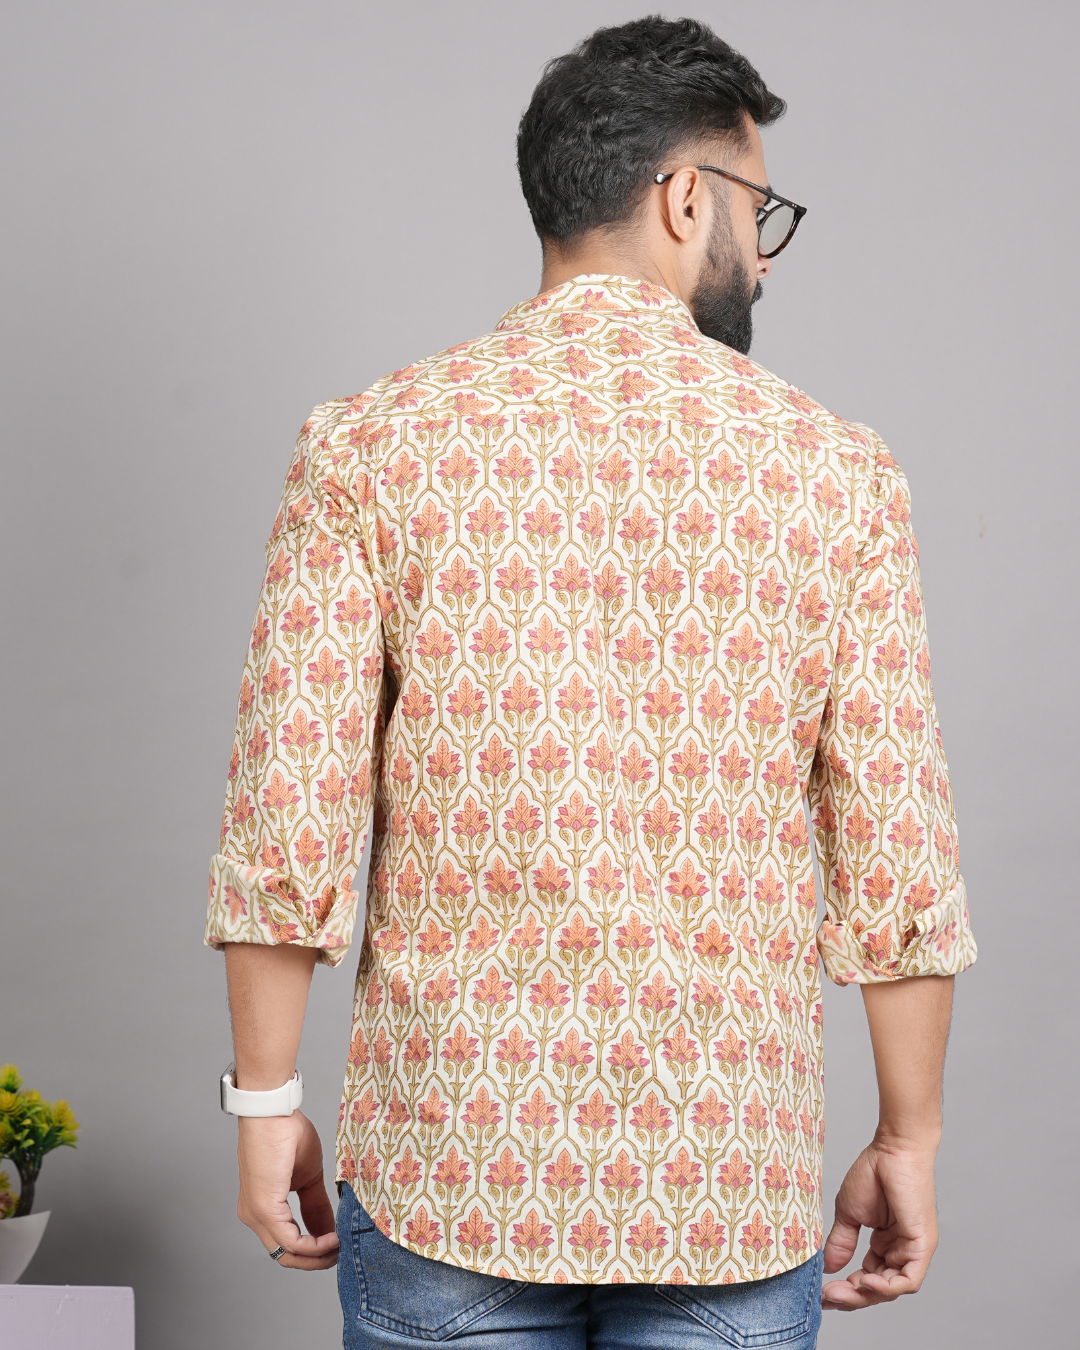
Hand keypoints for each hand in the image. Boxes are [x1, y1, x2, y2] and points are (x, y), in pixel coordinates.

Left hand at [236, 1110, 339, 1269]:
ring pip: (287, 1255)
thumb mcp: (309, 1177)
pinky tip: (332, 1239)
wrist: (273, 1113)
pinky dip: (314, 1245)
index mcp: (263, 1208)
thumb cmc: (286, 1134)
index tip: (339, 1246)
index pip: (288, 1242)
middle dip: (316, 1261)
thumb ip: (317, 1205)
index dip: (315, 1249)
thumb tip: (332, 1229)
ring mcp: (257, 1215)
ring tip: (340, 1246)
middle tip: (341, 1254)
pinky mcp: (264, 1210)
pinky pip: (290, 1241)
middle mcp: (255, 1217)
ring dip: (317, 1257)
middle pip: (286, 1256)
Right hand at [822, 1136, 938, 1309]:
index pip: (868, 1279)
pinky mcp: (923, 1245)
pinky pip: (909, 1280)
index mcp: (886, 1245)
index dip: (847, 1290)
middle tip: (829, 1298)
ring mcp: (913, 1250)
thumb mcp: (849, 1213)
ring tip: (844, 1290)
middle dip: (853, 1297)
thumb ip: (842, 1242)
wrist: (892, 1150)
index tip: (823, 1293)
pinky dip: (888, 1287)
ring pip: (893, 1289)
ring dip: (867, 1294)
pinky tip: (867, 1281)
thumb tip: (828, 1267)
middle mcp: (900, 1251)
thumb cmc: (874, 1173)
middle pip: (879, 1289)